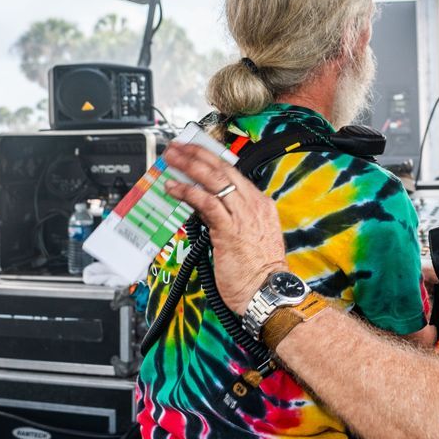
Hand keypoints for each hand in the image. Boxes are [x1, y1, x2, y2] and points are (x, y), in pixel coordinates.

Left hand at [161, 144, 286, 312]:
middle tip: (178, 146)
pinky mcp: (229, 229)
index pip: (233, 173)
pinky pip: (205, 202)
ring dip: (189, 166)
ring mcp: (242, 215)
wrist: (268, 291)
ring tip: (171, 158)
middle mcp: (253, 205)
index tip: (195, 151)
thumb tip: (205, 206)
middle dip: (197, 154)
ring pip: (213, 180)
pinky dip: (187, 192)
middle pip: (223, 169)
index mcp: (260, 204)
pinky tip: (173, 187)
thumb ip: (229, 218)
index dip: (211, 159)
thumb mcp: (249, 236)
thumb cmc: (258, 272)